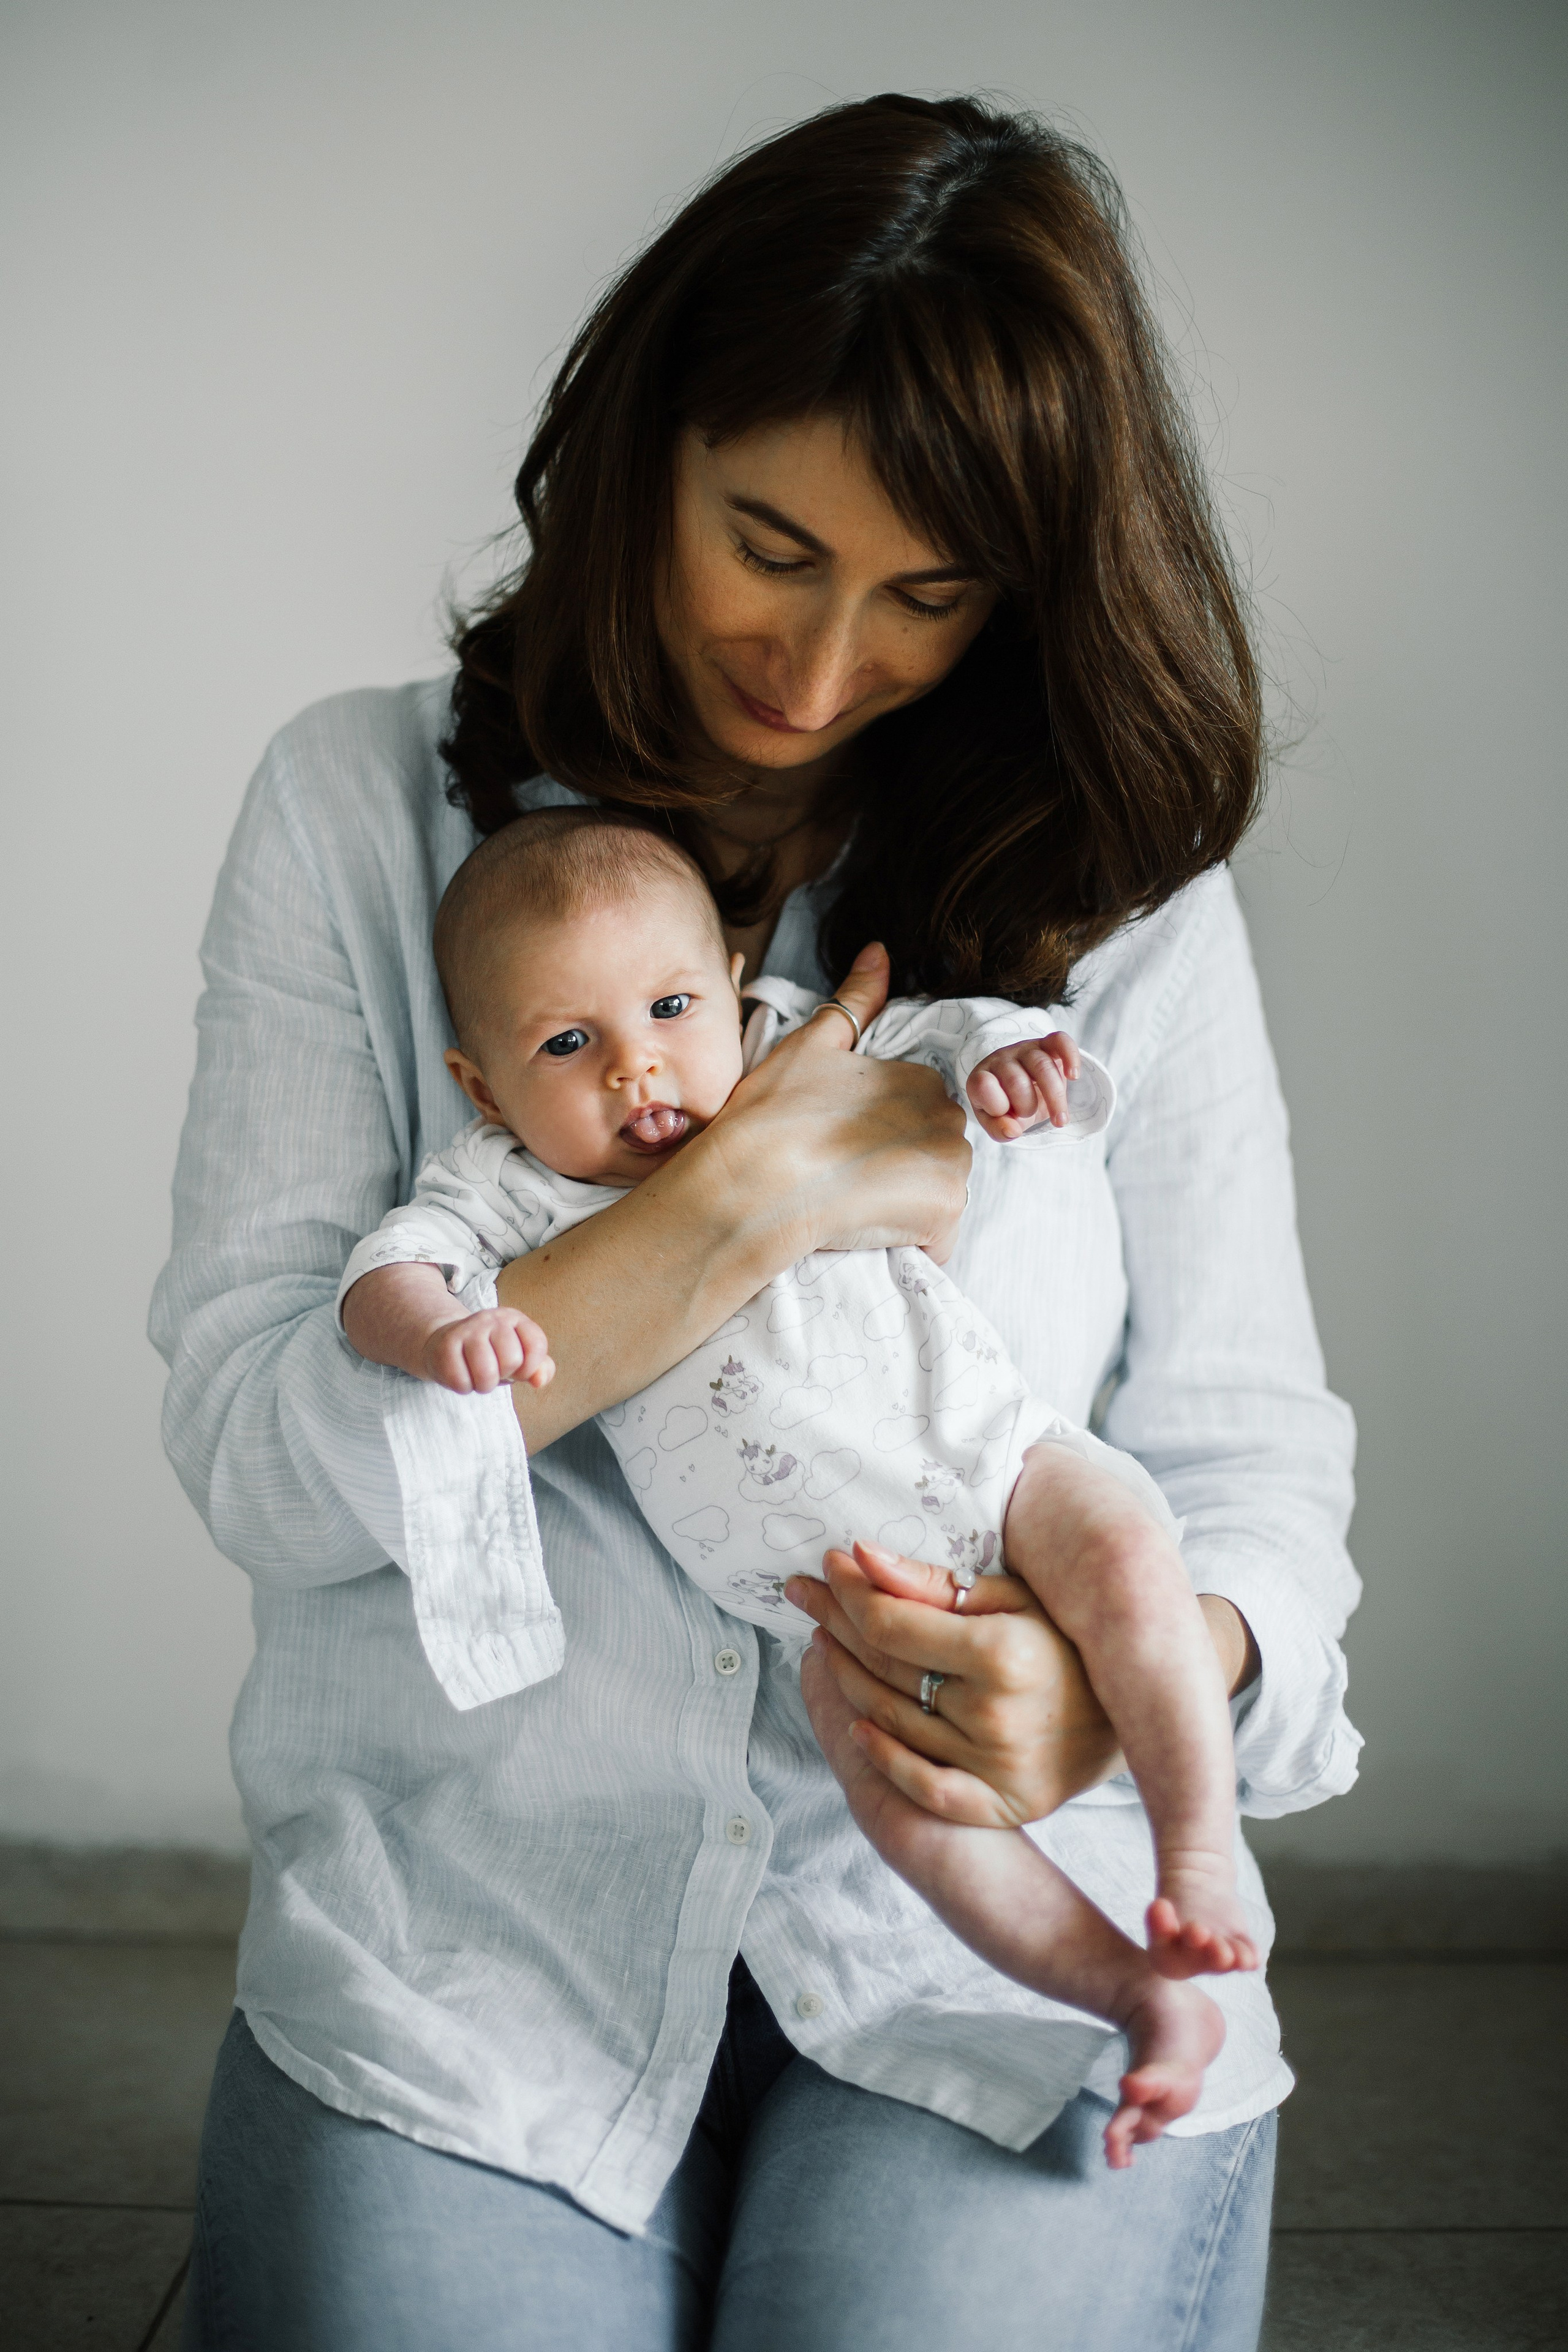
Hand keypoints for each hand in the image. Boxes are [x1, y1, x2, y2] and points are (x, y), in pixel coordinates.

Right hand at [418, 1307, 553, 1395]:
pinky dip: (464, 1387)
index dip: (530, 1367)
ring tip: (477, 1374)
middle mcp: (491, 1318)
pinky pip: (462, 1382)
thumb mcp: (520, 1358)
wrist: (445, 1343)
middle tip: (493, 1370)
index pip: (536, 1345)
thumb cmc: (490, 1354)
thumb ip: (540, 1368)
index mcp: (514, 1318)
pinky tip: (461, 1373)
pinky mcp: (445, 1345)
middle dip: (503, 1376)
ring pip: (486, 1374)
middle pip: (511, 1360)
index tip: (517, 1368)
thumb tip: (539, 1380)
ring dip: (483, 1385)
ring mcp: (467, 1330)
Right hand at [498, 943, 969, 1450]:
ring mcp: (949, 1165)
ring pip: (940, 1190)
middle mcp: (946, 1116)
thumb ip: (855, 1000)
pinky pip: (940, 1238)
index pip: (921, 1110)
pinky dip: (913, 1241)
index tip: (842, 1146)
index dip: (880, 1132)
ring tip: (852, 1202)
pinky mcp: (944, 1214)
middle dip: (902, 1166)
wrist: (751, 1186)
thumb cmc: (768, 1117)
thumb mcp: (809, 1046)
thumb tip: (879, 950)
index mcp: (918, 1076)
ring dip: (908, 1203)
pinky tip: (869, 1231)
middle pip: (936, 1149)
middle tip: (844, 1176)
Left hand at [785, 1542, 1123, 1828]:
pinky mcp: (998, 1805)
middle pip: (882, 1667)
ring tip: (824, 1641)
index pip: (891, 1623)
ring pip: (887, 1719)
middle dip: (834, 1622)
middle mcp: (995, 1716)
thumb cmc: (1066, 1640)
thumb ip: (935, 1582)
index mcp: (1002, 1654)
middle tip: (807, 1594)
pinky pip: (920, 1784)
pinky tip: (856, 1720)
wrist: (1133, 1714)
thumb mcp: (1014, 1596)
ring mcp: (995, 1768)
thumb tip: (861, 1557)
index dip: (849, 1591)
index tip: (829, 1564)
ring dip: (844, 1677)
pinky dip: (880, 1753)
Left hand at [966, 1031, 1079, 1142]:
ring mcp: (1024, 1049)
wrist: (1023, 1088)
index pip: (983, 1086)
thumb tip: (1012, 1131)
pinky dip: (1070, 1057)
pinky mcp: (1047, 1044)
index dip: (997, 1107)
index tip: (1009, 1119)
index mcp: (981, 1078)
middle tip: (1030, 1115)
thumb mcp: (998, 1123)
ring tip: (1061, 1121)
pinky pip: (1060, 1041)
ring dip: (1055, 1098)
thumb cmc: (1008, 1106)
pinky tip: (1073, 1076)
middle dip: (1027, 1106)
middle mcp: (1000, 1059)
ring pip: (1042, 1066)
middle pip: (1017, 1081)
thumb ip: (999, 1130)